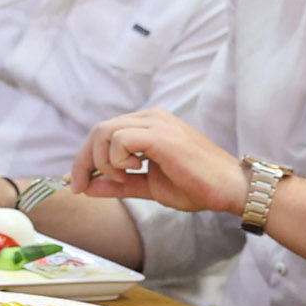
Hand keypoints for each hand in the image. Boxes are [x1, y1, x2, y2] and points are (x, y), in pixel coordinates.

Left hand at [72, 109, 245, 215]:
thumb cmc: (195, 185)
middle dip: (83, 161)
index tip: (75, 183)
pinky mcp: (160, 134)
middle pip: (98, 130)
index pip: (103, 133)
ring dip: (103, 162)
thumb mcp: (147, 186)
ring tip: (122, 178)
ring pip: (104, 132)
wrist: (229, 188)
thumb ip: (117, 185)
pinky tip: (133, 171)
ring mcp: (156, 122)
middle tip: (81, 187)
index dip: (84, 158)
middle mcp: (150, 117)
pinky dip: (116, 159)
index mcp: (148, 125)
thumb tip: (86, 187)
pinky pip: (120, 138)